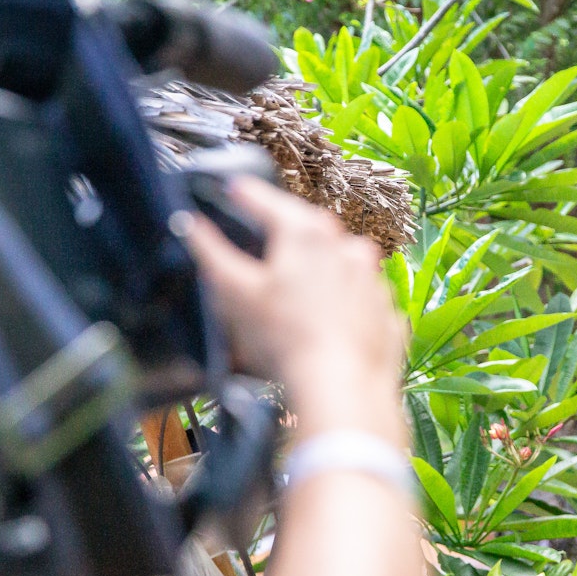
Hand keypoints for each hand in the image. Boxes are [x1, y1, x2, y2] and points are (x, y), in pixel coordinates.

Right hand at [184, 178, 406, 444]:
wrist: (343, 386)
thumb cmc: (286, 338)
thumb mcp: (236, 292)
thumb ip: (211, 252)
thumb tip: (190, 224)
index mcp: (306, 232)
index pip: (265, 199)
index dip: (242, 194)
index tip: (231, 189)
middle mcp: (347, 246)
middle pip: (306, 231)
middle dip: (283, 239)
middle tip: (263, 253)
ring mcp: (373, 279)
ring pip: (337, 265)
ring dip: (317, 273)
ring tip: (294, 301)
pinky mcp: (386, 311)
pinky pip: (358, 300)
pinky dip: (342, 306)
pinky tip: (325, 327)